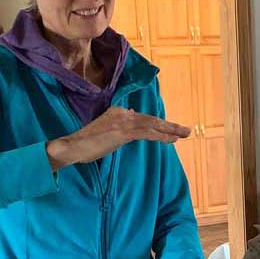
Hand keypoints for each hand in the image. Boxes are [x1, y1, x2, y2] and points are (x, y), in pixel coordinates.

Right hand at [47, 107, 189, 169]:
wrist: (73, 146)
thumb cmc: (86, 143)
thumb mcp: (106, 131)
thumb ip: (119, 124)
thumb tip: (133, 115)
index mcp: (118, 112)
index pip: (143, 119)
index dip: (158, 126)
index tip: (170, 132)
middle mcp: (122, 113)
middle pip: (151, 119)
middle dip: (170, 125)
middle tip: (186, 130)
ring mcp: (123, 121)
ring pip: (152, 125)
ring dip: (170, 130)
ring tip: (185, 133)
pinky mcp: (124, 132)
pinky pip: (147, 133)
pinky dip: (161, 135)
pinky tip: (172, 139)